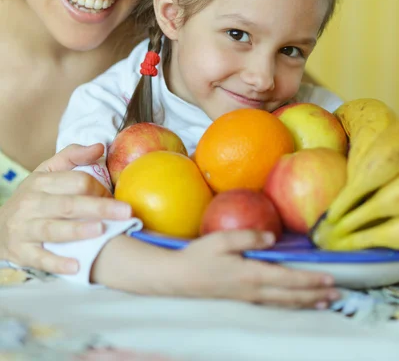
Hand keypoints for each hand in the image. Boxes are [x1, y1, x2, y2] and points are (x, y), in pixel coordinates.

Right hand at [0, 144, 131, 273]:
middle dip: (99, 207)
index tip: (114, 198)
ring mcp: (25, 228)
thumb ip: (72, 155)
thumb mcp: (47, 171)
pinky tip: (76, 266)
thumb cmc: (33, 196)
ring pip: (54, 229)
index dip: (99, 188)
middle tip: (125, 212)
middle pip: (69, 204)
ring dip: (78, 231)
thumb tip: (100, 147)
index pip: (76, 181)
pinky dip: (58, 263)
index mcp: (41, 181)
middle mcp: (32, 204)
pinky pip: (41, 258)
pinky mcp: (22, 252)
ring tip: (102, 230)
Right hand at [175, 230, 339, 308]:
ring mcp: (248, 297)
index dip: (310, 280)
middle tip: (338, 295)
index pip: (289, 279)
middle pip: (292, 295)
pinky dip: (291, 304)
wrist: (178, 278)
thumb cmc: (199, 256)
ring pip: (285, 303)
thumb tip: (272, 237)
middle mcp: (254, 290)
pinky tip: (295, 302)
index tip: (330, 279)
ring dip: (307, 302)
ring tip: (325, 303)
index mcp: (251, 274)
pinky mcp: (243, 299)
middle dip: (316, 295)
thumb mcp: (222, 240)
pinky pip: (274, 304)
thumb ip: (248, 237)